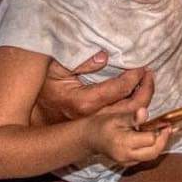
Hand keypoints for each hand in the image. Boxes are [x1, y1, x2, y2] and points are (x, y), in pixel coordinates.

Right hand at [32, 53, 154, 126]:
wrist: (30, 106)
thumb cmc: (44, 82)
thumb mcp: (58, 66)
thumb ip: (81, 61)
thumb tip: (103, 57)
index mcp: (83, 102)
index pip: (118, 90)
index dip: (134, 78)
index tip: (142, 67)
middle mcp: (91, 117)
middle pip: (129, 109)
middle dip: (145, 92)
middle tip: (151, 75)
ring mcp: (94, 123)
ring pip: (127, 118)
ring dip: (143, 102)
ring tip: (148, 83)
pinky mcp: (95, 125)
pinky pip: (121, 120)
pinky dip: (134, 110)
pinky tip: (139, 97)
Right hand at [78, 105, 172, 166]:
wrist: (89, 138)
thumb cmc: (103, 125)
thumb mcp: (116, 117)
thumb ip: (132, 117)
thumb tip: (145, 112)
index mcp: (124, 143)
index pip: (150, 140)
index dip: (159, 131)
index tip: (164, 122)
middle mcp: (126, 156)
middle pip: (154, 152)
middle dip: (163, 140)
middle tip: (167, 128)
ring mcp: (127, 162)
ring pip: (151, 157)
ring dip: (159, 145)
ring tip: (162, 131)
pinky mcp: (128, 163)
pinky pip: (145, 158)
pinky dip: (152, 148)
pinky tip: (153, 138)